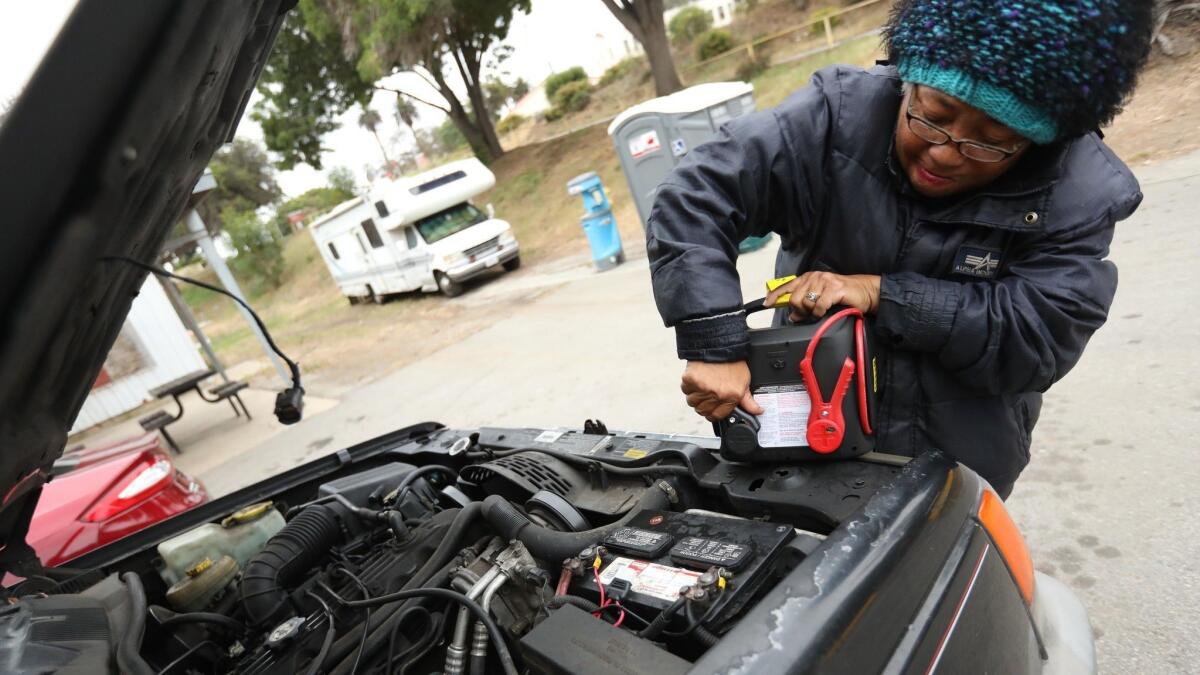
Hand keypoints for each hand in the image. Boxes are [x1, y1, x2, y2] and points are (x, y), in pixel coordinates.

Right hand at [681, 361, 763, 421]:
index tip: (711, 408)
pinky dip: (688, 385)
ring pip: (692, 402)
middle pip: (702, 410)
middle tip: (706, 394)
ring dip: (695, 395)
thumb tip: (758, 411)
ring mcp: (702, 387)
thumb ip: (748, 401)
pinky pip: (685, 389)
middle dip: (703, 405)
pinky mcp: (690, 380)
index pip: (717, 416)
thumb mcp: (744, 382)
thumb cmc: (732, 362)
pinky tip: (696, 378)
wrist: (719, 345)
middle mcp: (717, 394)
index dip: (712, 413)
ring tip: (702, 385)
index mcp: (731, 396)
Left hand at [764, 271, 880, 321]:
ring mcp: (824, 281)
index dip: (775, 295)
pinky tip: (827, 310)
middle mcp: (814, 277)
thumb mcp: (820, 299)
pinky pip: (819, 306)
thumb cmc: (841, 295)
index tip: (767, 304)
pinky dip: (821, 312)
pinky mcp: (834, 288)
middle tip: (810, 313)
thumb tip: (792, 316)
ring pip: (806, 303)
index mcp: (808, 278)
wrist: (865, 292)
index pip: (786, 286)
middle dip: (800, 310)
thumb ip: (804, 306)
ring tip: (822, 310)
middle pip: (794, 298)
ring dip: (812, 312)